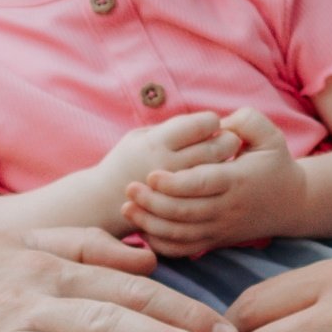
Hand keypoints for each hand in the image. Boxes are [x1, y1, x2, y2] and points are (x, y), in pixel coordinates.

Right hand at [93, 112, 241, 222]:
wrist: (104, 203)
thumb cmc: (126, 161)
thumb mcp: (141, 136)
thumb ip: (173, 128)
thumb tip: (209, 122)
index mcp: (158, 143)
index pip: (204, 124)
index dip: (211, 121)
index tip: (208, 126)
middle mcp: (170, 166)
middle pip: (219, 147)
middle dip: (227, 140)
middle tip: (222, 141)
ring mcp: (177, 192)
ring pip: (221, 171)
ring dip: (227, 162)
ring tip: (219, 160)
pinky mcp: (182, 210)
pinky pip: (212, 194)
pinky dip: (219, 184)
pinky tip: (213, 181)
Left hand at [123, 108, 308, 253]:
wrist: (293, 203)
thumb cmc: (275, 163)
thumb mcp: (270, 134)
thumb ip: (245, 121)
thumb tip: (218, 122)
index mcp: (238, 180)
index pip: (202, 185)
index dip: (175, 183)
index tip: (152, 174)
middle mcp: (228, 208)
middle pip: (185, 212)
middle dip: (153, 203)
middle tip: (129, 188)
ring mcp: (221, 228)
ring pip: (182, 235)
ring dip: (151, 225)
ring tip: (127, 208)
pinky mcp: (216, 241)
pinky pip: (186, 250)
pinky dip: (162, 245)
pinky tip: (143, 231)